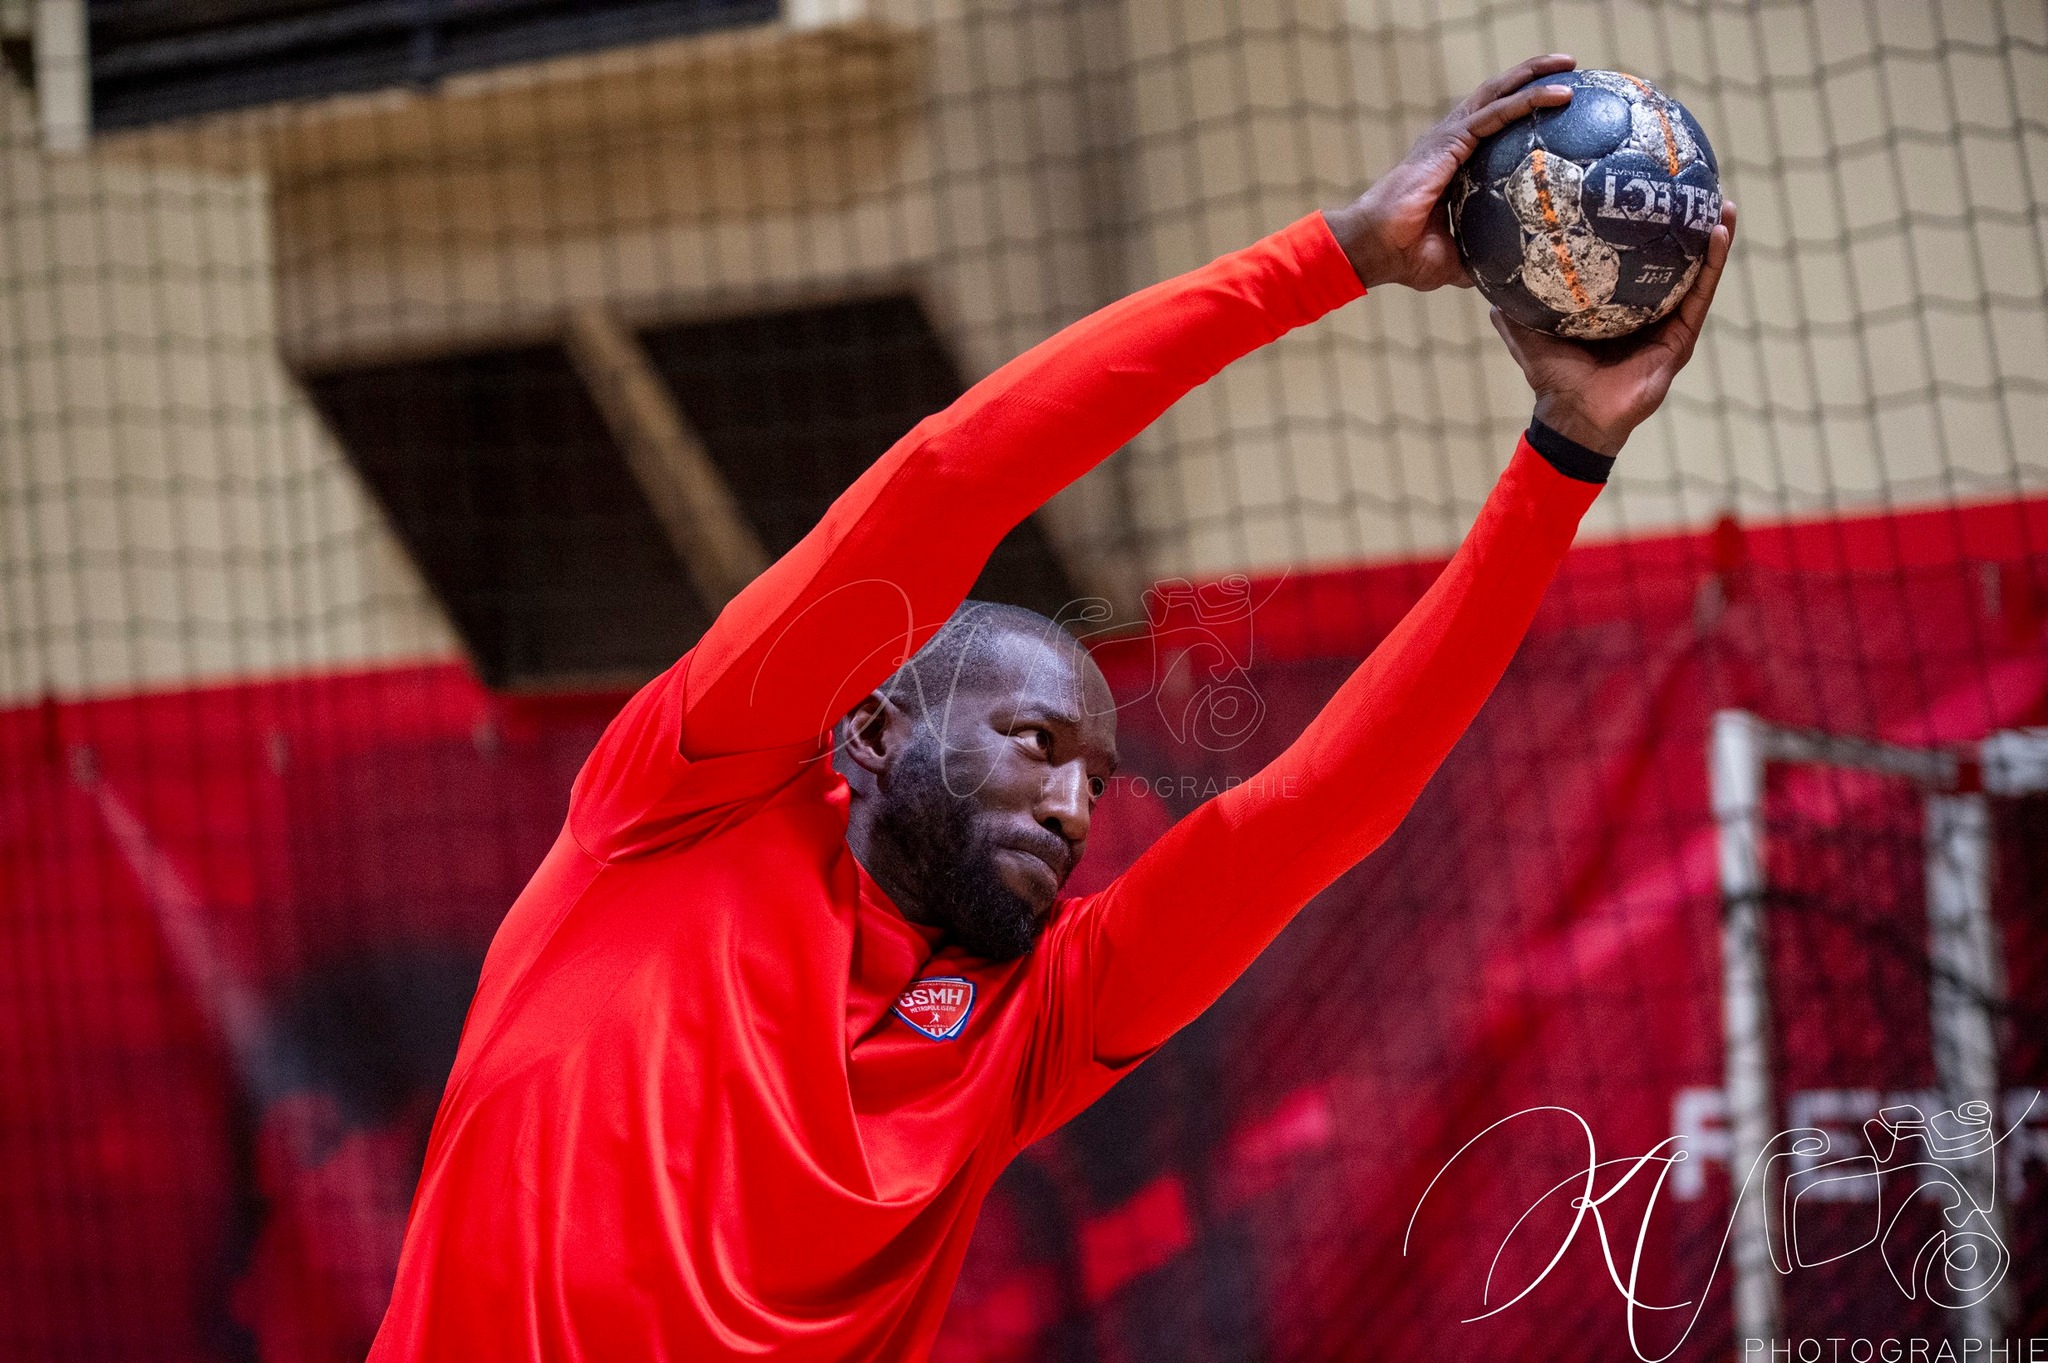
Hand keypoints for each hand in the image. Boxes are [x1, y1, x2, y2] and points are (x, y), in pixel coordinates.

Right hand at [1324, 55, 1577, 291]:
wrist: (1375, 249)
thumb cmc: (1405, 256)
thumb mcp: (1455, 259)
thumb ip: (1482, 257)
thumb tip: (1509, 274)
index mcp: (1453, 164)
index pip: (1493, 127)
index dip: (1522, 111)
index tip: (1557, 106)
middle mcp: (1452, 143)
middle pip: (1497, 98)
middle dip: (1533, 77)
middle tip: (1569, 67)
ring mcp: (1449, 138)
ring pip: (1498, 94)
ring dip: (1533, 75)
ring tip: (1568, 64)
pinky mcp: (1449, 140)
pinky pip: (1496, 113)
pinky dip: (1527, 99)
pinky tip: (1558, 94)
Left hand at [1493, 200, 1738, 455]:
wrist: (1574, 414)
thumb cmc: (1553, 376)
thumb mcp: (1528, 331)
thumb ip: (1513, 305)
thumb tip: (1488, 273)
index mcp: (1617, 306)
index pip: (1634, 260)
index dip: (1643, 230)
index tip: (1648, 194)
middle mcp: (1646, 311)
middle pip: (1671, 261)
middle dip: (1685, 227)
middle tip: (1693, 188)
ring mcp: (1667, 324)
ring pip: (1694, 273)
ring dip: (1713, 239)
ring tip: (1723, 205)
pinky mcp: (1681, 338)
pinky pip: (1700, 296)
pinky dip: (1712, 266)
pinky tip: (1720, 234)